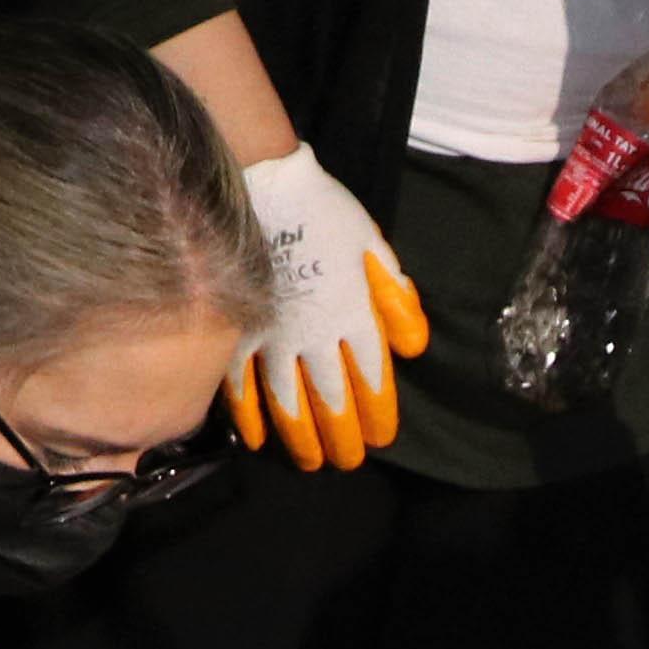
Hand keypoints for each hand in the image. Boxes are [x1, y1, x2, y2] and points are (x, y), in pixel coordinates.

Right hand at [227, 146, 429, 470]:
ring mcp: (273, 338)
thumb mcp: (373, 244)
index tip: (382, 439)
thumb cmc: (323, 211)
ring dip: (303, 438)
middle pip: (334, 400)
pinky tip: (259, 441)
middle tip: (349, 463)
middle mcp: (316, 337)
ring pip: (290, 404)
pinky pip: (242, 386)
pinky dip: (251, 418)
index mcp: (354, 315)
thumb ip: (393, 298)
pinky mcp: (236, 333)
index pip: (373, 378)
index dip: (379, 412)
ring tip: (313, 464)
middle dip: (344, 436)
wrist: (261, 184)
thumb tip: (412, 349)